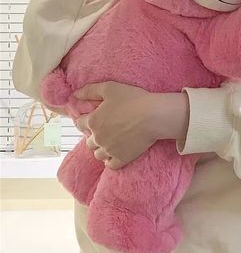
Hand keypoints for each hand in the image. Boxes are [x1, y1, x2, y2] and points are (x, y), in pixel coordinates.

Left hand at [74, 82, 189, 169]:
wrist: (154, 115)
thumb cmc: (133, 99)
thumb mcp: (110, 88)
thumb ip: (90, 91)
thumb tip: (74, 95)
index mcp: (93, 121)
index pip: (79, 124)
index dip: (85, 120)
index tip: (92, 118)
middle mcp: (98, 138)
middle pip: (88, 142)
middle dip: (94, 135)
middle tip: (104, 130)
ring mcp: (110, 150)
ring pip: (98, 154)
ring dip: (101, 149)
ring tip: (110, 142)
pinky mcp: (122, 158)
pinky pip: (111, 165)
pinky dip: (111, 160)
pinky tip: (115, 154)